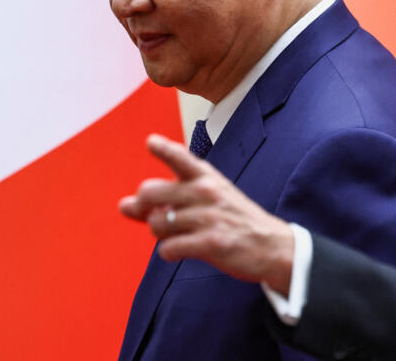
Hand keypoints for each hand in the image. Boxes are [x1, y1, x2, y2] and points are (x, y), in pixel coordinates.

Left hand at [119, 134, 294, 293]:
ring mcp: (209, 218)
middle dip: (144, 208)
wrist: (272, 246)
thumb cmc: (235, 219)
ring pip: (156, 223)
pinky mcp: (210, 243)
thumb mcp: (210, 198)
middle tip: (158, 216)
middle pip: (151, 192)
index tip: (151, 142)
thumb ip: (168, 199)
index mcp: (207, 177)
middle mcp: (206, 192)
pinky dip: (169, 252)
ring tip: (178, 235)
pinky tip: (183, 250)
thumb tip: (123, 205)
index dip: (163, 148)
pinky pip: (168, 248)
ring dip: (160, 233)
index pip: (181, 157)